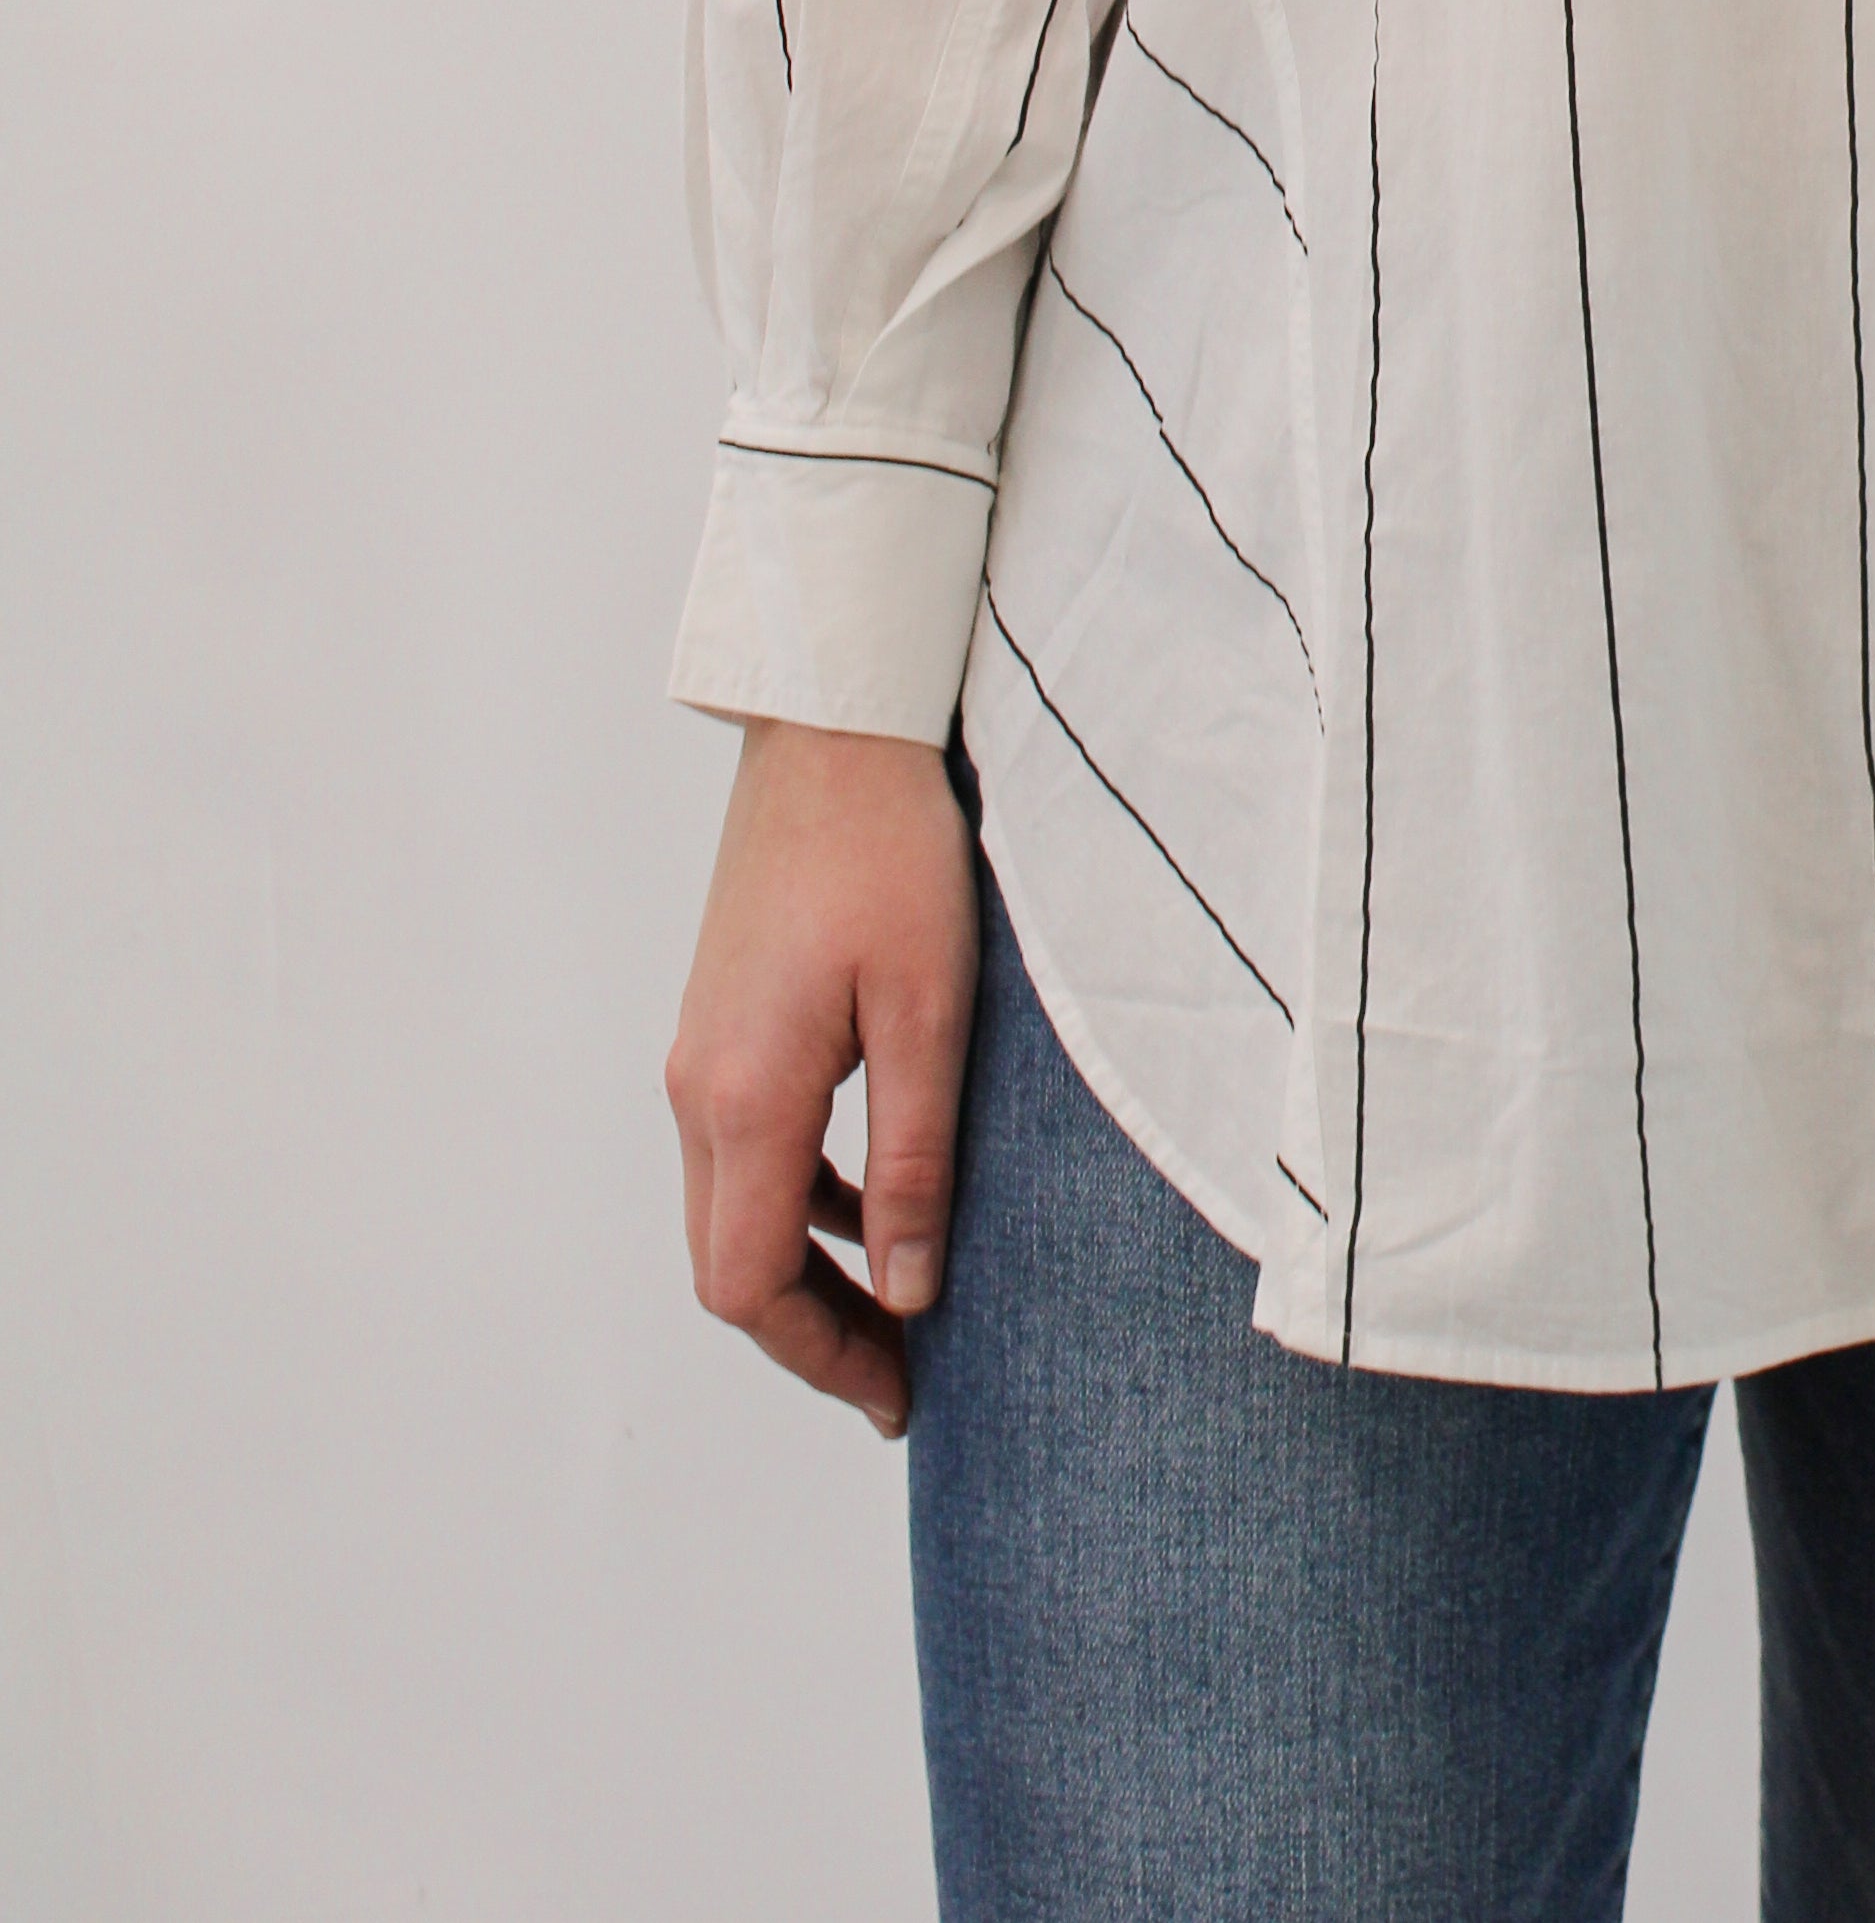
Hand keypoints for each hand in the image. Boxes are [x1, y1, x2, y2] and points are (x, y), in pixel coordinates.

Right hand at [666, 722, 977, 1438]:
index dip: (821, 1354)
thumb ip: (915, 1160)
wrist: (831, 729)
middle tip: (901, 1370)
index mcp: (745, 1095)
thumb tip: (910, 1292)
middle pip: (729, 1260)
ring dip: (805, 1268)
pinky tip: (873, 1197)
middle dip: (811, 1330)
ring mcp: (700, 1052)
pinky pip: (745, 1146)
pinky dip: (802, 1197)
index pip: (750, 1282)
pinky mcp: (722, 1019)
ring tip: (898, 1302)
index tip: (895, 1392)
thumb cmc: (889, 851)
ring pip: (733, 1206)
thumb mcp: (929, 1012)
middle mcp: (698, 1087)